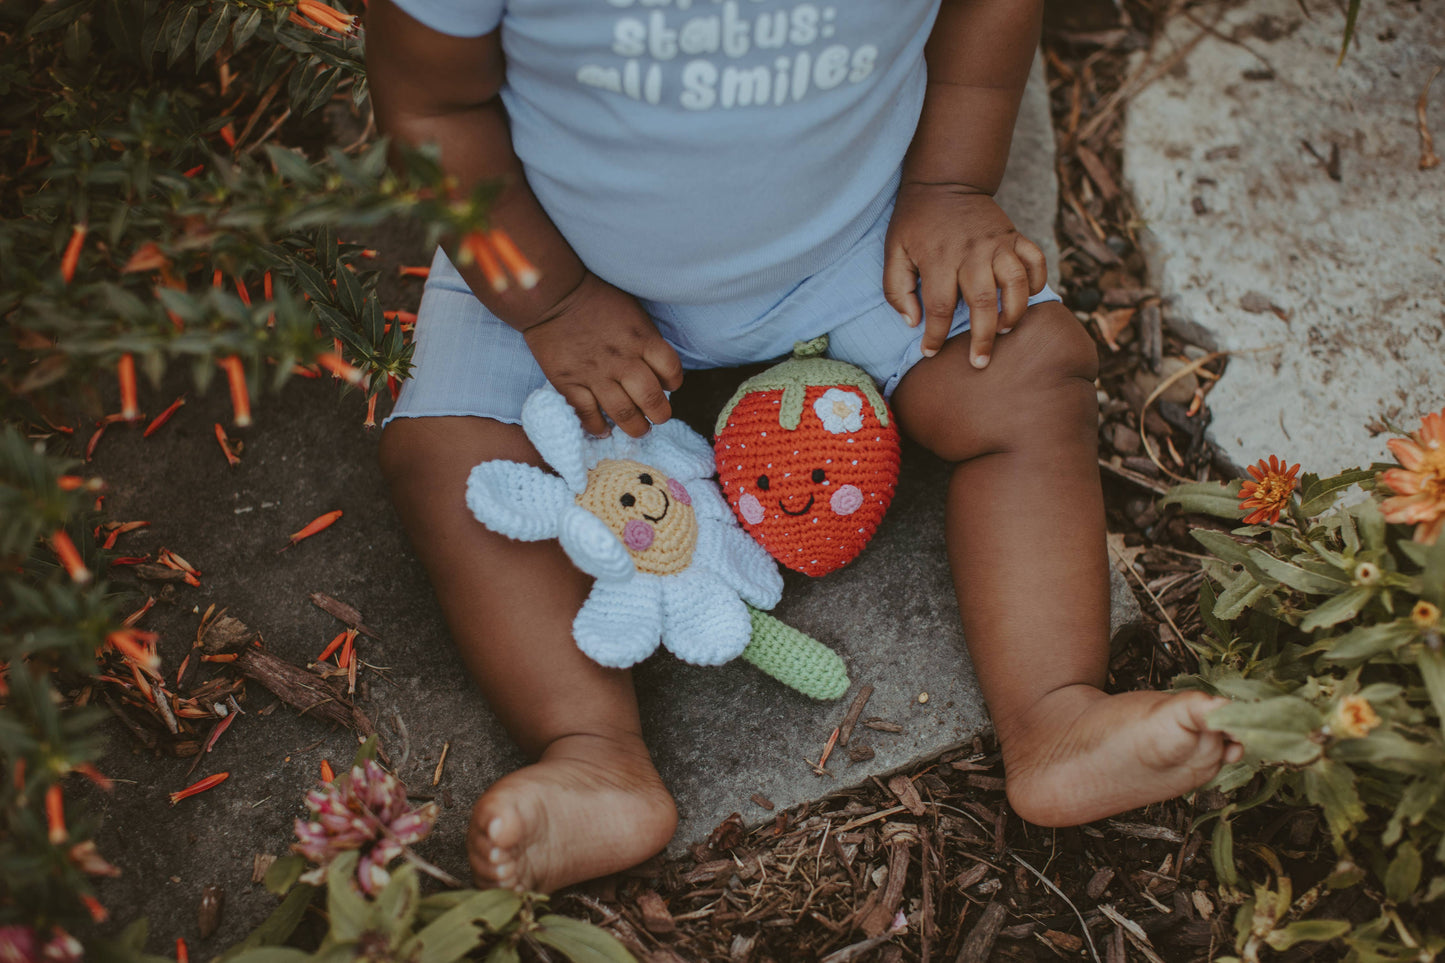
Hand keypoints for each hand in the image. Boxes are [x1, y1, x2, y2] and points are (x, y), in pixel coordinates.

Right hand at [522, 273, 682, 437]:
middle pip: (651, 399)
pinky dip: (597, 427)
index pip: (671, 371)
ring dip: (635, 427)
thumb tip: (654, 364)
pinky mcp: (569, 383)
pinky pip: (588, 414)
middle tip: (658, 417)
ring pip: (623, 413)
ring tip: (638, 429)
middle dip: (660, 414)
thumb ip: (645, 337)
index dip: (673, 382)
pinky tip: (603, 429)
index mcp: (641, 339)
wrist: (552, 295)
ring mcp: (595, 374)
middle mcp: (622, 360)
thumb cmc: (595, 298)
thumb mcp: (632, 311)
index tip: (668, 386)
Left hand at [883, 184, 1046, 367]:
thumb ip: (897, 289)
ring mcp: (997, 243)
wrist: (944, 182)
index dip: (936, 335)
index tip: (931, 352)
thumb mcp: (894, 252)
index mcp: (939, 259)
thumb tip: (913, 322)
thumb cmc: (915, 223)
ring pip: (1016, 283)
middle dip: (982, 338)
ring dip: (1014, 312)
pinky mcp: (1014, 235)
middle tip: (980, 361)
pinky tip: (1027, 297)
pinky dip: (1038, 281)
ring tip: (1004, 330)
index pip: (941, 307)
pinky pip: (1035, 260)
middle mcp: (972, 253)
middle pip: (983, 303)